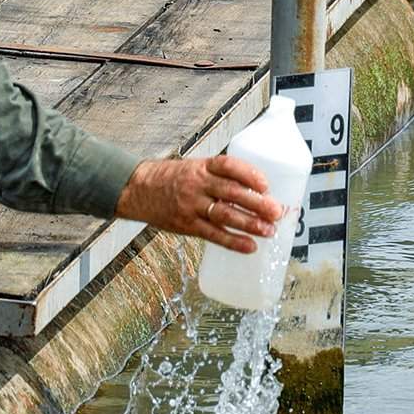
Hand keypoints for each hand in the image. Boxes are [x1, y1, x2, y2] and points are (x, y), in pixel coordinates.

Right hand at [115, 154, 283, 252]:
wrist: (137, 190)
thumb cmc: (171, 178)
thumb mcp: (194, 167)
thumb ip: (219, 176)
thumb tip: (254, 190)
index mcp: (201, 167)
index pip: (228, 165)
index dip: (249, 174)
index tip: (265, 184)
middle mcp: (197, 184)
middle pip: (232, 192)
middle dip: (257, 203)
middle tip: (276, 212)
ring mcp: (191, 205)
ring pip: (225, 215)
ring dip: (250, 224)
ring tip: (269, 231)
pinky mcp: (187, 225)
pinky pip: (213, 235)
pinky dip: (233, 242)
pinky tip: (249, 247)